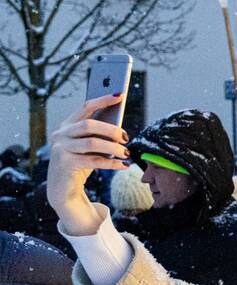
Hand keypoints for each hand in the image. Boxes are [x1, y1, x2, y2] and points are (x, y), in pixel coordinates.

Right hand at [47, 95, 129, 234]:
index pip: (85, 107)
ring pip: (92, 143)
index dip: (103, 100)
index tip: (120, 95)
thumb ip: (99, 136)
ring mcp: (60, 148)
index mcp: (67, 125)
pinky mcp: (65, 163)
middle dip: (111, 130)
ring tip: (127, 153)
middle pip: (89, 125)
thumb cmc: (81, 163)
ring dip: (113, 148)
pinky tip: (124, 165)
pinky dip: (112, 163)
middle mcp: (60, 134)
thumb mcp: (90, 147)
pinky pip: (93, 160)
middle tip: (126, 138)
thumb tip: (121, 129)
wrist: (63, 189)